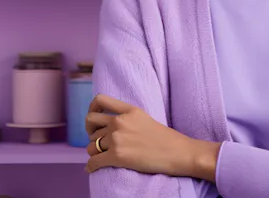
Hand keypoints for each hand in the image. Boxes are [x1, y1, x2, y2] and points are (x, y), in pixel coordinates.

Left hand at [84, 94, 219, 181]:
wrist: (178, 152)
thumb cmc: (166, 139)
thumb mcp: (145, 118)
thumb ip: (127, 118)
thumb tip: (111, 126)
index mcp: (128, 110)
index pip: (100, 100)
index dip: (92, 109)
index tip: (94, 119)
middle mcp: (120, 121)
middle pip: (91, 122)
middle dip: (90, 132)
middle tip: (97, 140)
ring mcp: (117, 138)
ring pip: (91, 145)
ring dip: (94, 151)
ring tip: (102, 156)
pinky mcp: (117, 156)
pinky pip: (94, 161)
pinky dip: (91, 166)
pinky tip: (92, 169)